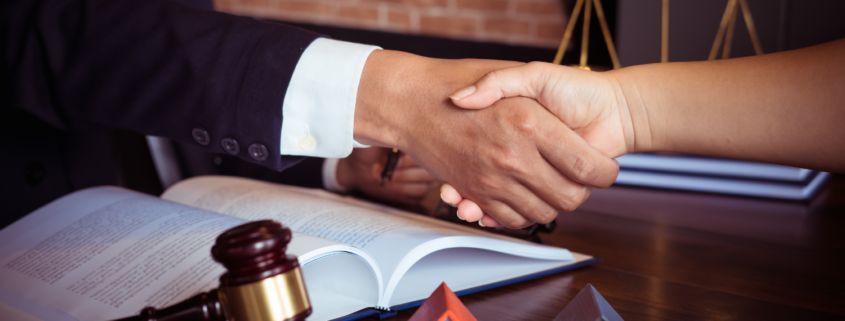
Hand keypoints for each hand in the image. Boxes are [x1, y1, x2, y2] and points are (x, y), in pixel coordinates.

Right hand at [352, 53, 618, 227]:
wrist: (410, 100)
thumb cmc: (456, 79)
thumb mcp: (504, 71)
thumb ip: (537, 90)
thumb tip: (564, 121)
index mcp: (531, 124)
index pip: (587, 166)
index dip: (604, 172)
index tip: (605, 169)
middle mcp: (513, 156)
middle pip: (570, 197)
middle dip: (582, 192)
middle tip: (581, 179)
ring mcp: (493, 178)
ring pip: (543, 213)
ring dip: (553, 205)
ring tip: (555, 187)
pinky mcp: (475, 191)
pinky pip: (510, 218)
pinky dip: (522, 214)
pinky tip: (526, 196)